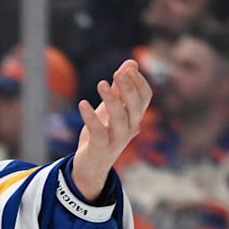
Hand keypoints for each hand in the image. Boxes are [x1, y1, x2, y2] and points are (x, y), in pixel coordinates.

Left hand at [71, 59, 151, 201]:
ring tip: (101, 83)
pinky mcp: (100, 147)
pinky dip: (91, 117)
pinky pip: (98, 132)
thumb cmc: (104, 133)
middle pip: (136, 107)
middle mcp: (130, 128)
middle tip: (119, 72)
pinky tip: (83, 103)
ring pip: (120, 119)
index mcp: (134, 117)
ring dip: (111, 100)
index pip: (145, 97)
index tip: (128, 67)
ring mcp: (117, 139)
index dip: (139, 82)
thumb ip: (120, 87)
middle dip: (128, 88)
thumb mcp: (111, 108)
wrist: (91, 165)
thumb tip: (131, 62)